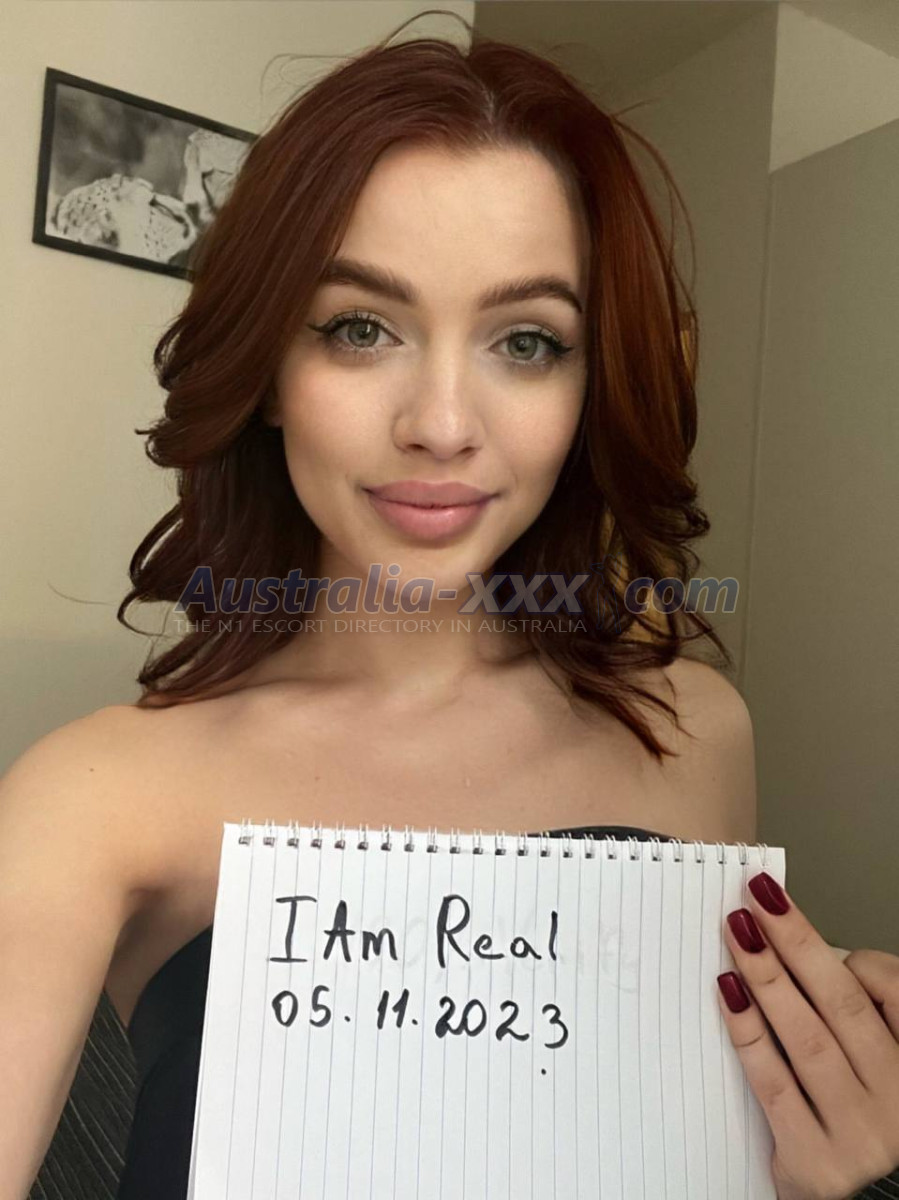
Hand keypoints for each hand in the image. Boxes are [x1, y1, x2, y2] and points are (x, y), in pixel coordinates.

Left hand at [716, 872, 898, 1199]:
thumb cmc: (859, 1121)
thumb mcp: (877, 1062)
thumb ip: (852, 1012)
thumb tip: (799, 952)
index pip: (891, 993)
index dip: (842, 949)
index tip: (783, 906)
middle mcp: (898, 1099)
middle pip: (843, 1006)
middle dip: (795, 944)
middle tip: (756, 901)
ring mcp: (860, 1134)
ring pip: (808, 1040)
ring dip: (768, 979)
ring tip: (738, 935)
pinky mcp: (817, 1161)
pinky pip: (774, 1084)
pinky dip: (749, 1033)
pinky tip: (729, 994)